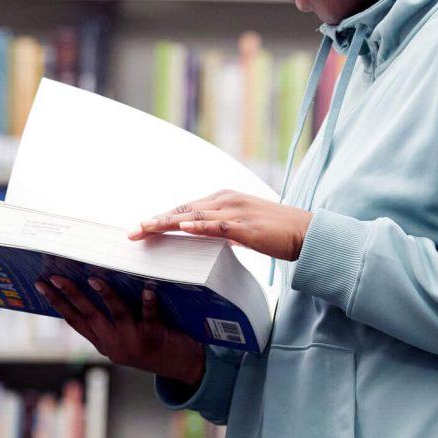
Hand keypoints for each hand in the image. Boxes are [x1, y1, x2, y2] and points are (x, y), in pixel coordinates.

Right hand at [35, 276, 205, 386]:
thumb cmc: (151, 343)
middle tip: (55, 277)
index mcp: (102, 343)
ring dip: (105, 296)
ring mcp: (133, 342)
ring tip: (93, 278)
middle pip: (88, 316)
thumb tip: (93, 282)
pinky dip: (148, 304)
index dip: (56, 303)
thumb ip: (110, 321)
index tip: (40, 285)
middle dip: (70, 295)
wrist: (181, 366)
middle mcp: (113, 344)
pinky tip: (148, 290)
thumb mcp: (124, 337)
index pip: (74, 320)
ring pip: (116, 315)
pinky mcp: (154, 338)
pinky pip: (150, 318)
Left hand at [128, 190, 312, 260]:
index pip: (186, 209)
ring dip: (167, 223)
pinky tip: (183, 229)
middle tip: (132, 234)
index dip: (162, 219)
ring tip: (145, 229)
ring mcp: (235, 211)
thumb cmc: (276, 232)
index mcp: (224, 199)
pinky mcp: (246, 226)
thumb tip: (206, 237)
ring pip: (194, 216)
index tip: (141, 230)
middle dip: (156, 222)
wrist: (306, 232)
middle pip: (183, 211)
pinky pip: (217, 225)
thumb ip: (222, 230)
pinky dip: (199, 226)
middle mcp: (226, 200)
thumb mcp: (242, 229)